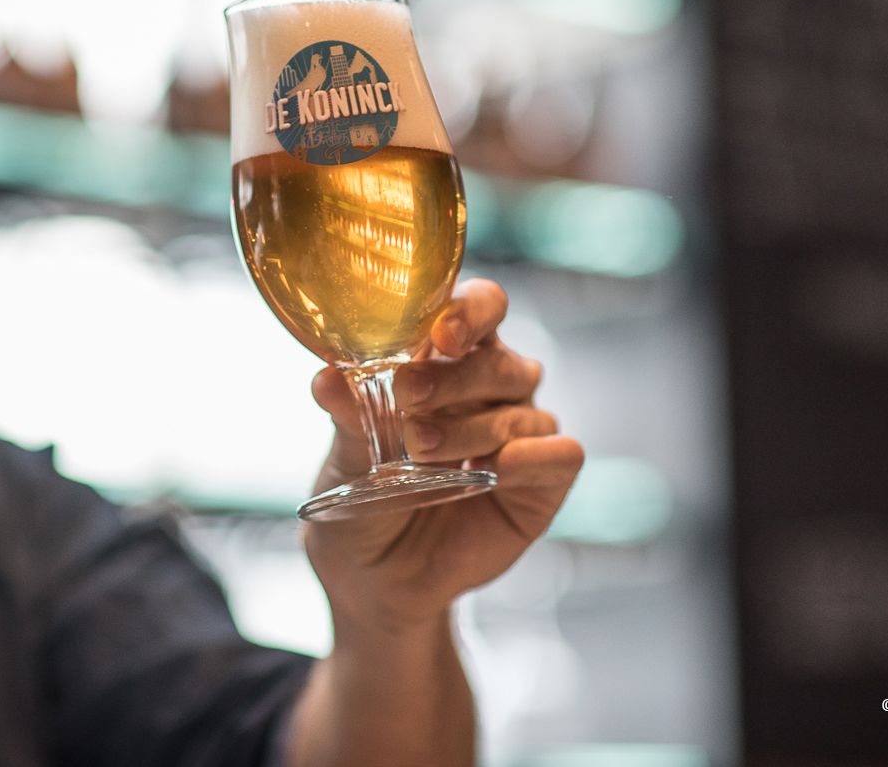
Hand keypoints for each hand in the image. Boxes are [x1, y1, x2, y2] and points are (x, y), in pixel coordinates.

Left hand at [303, 280, 582, 636]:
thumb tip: (326, 378)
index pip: (479, 307)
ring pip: (522, 408)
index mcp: (448, 360)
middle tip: (412, 398)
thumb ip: (350, 416)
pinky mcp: (544, 483)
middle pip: (500, 358)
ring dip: (472, 427)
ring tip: (421, 451)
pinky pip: (561, 454)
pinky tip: (496, 470)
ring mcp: (522, 433)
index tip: (440, 334)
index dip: (469, 311)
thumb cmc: (361, 501)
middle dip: (456, 377)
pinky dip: (531, 457)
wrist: (376, 580)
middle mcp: (492, 387)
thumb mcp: (348, 459)